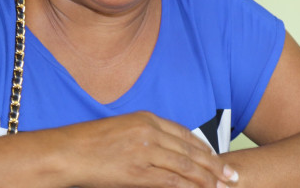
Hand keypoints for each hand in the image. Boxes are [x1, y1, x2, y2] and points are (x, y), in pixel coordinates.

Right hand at [59, 111, 238, 186]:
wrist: (66, 152)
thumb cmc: (88, 143)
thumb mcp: (121, 130)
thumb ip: (144, 136)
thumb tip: (162, 150)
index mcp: (146, 119)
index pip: (184, 134)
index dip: (204, 148)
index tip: (217, 158)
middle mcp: (149, 132)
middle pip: (191, 150)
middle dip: (215, 165)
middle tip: (233, 176)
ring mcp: (145, 152)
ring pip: (186, 167)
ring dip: (208, 179)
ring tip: (223, 187)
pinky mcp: (138, 171)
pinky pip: (171, 181)